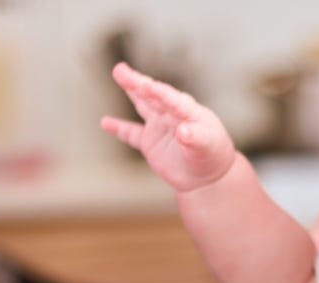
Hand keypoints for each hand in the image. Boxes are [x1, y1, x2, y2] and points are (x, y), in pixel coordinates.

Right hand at [100, 62, 235, 191]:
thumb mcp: (208, 147)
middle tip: (120, 70)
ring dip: (131, 91)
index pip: (172, 100)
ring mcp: (160, 126)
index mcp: (189, 112)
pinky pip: (131, 134)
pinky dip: (119, 129)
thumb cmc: (213, 157)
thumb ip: (197, 138)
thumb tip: (184, 130)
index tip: (146, 85)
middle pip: (152, 96)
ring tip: (118, 73)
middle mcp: (172, 114)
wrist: (209, 175)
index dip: (159, 93)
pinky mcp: (150, 142)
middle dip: (137, 83)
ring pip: (142, 105)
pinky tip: (105, 122)